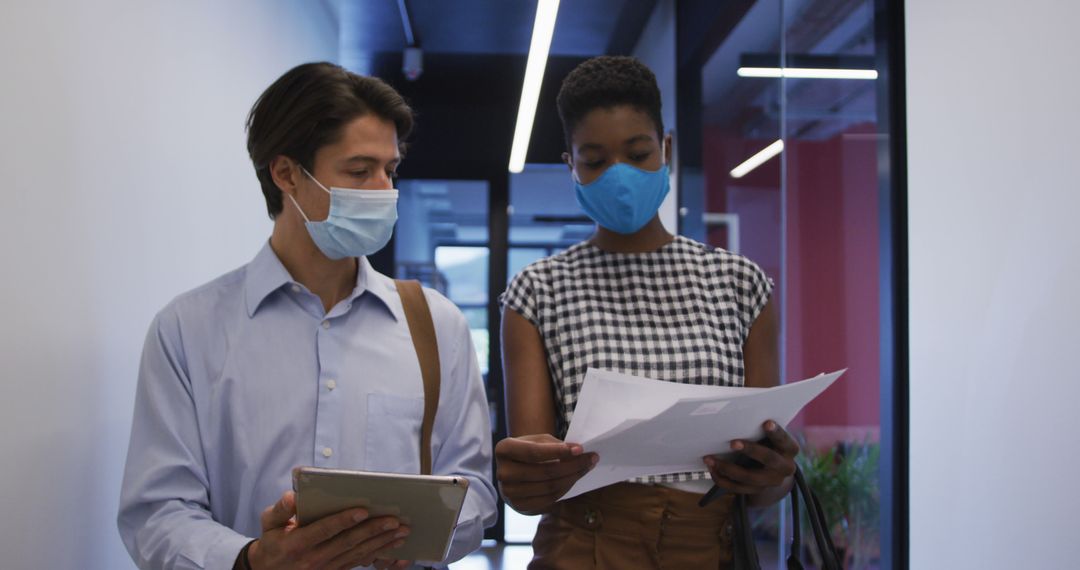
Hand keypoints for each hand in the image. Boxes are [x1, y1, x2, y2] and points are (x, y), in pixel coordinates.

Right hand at [247, 491, 409, 569]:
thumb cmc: (272, 540)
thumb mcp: (269, 522)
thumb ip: (281, 509)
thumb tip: (292, 496)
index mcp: (297, 543)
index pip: (324, 530)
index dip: (344, 520)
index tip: (363, 510)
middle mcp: (313, 558)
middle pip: (348, 543)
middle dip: (373, 530)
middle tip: (395, 520)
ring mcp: (326, 568)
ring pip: (358, 554)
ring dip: (382, 543)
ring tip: (401, 532)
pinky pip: (358, 562)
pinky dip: (377, 553)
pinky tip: (392, 544)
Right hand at [495, 434, 597, 514]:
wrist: (514, 472)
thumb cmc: (528, 452)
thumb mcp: (536, 441)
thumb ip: (553, 444)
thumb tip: (578, 452)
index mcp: (504, 450)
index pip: (533, 452)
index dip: (558, 451)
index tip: (580, 449)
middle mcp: (503, 472)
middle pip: (545, 471)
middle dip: (573, 465)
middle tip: (591, 458)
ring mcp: (509, 492)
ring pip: (550, 487)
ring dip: (573, 477)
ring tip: (586, 468)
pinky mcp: (519, 506)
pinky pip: (549, 499)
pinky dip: (565, 489)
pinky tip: (574, 479)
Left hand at [703, 421, 798, 498]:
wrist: (774, 469)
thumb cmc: (768, 443)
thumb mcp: (770, 436)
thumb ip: (760, 429)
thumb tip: (738, 416)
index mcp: (789, 449)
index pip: (784, 440)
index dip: (776, 432)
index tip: (767, 423)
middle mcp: (784, 467)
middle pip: (769, 459)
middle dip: (751, 450)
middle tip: (733, 443)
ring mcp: (771, 481)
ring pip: (750, 478)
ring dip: (728, 468)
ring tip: (711, 459)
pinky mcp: (758, 491)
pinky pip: (738, 488)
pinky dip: (723, 479)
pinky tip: (712, 469)